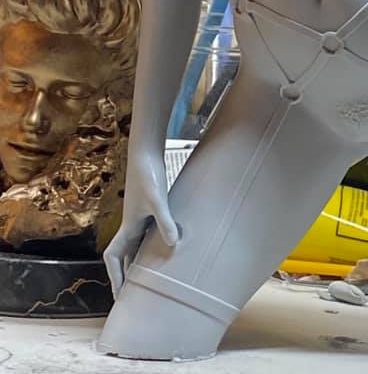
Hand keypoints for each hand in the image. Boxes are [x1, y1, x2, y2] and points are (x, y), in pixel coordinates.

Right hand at [103, 153, 178, 296]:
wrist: (147, 154)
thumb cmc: (148, 176)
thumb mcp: (158, 201)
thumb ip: (165, 221)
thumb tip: (173, 244)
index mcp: (128, 227)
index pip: (113, 258)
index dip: (115, 276)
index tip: (120, 295)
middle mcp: (131, 224)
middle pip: (123, 256)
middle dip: (125, 275)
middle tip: (132, 295)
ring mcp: (140, 217)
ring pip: (135, 245)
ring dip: (138, 261)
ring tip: (148, 279)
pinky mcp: (150, 208)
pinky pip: (147, 234)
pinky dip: (151, 244)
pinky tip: (164, 248)